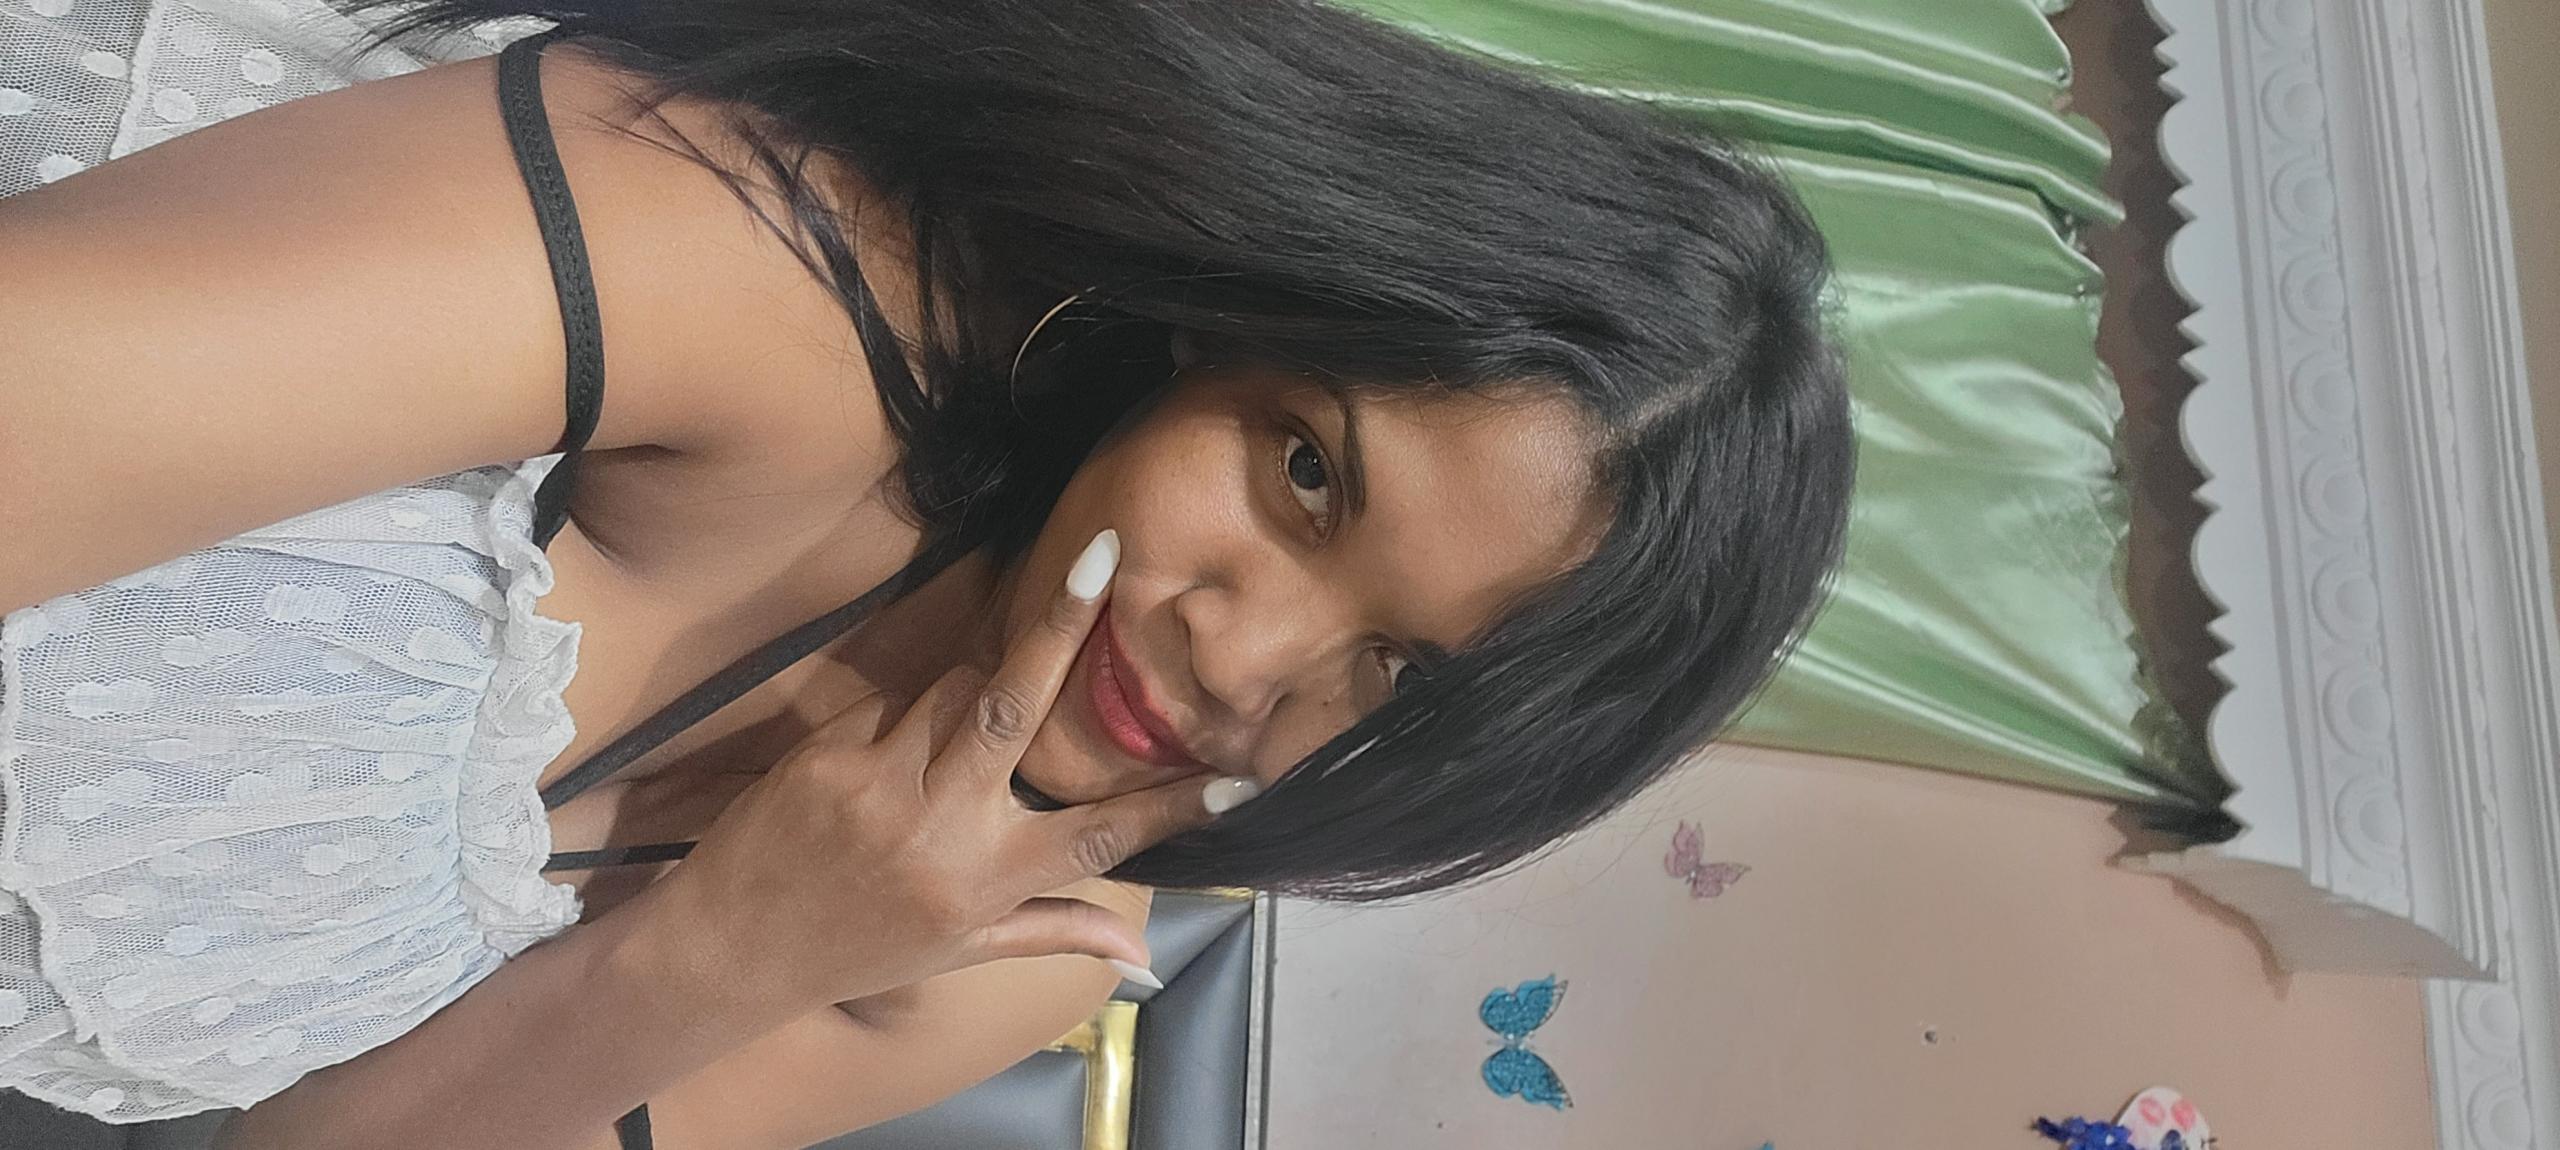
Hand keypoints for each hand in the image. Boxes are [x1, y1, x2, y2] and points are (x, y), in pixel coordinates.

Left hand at [629, 530, 1245, 1011]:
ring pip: (956, 690)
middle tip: (1104, 556)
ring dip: (976, 692)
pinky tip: (887, 757)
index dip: (1169, 808)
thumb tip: (1145, 956)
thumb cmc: (860, 947)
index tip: (1237, 780)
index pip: (1099, 837)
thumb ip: (1054, 930)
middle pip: (1016, 707)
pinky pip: (896, 703)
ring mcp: (881, 783)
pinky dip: (908, 716)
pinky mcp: (830, 752)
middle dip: (1064, 627)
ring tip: (953, 745)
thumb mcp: (963, 952)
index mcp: (986, 881)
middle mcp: (941, 829)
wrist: (732, 949)